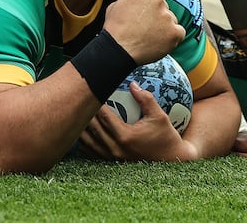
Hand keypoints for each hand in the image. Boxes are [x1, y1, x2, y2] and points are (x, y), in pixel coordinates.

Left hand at [78, 81, 196, 160]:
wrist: (170, 160)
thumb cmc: (166, 136)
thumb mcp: (160, 116)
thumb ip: (145, 99)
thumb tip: (133, 84)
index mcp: (125, 137)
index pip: (104, 117)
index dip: (95, 103)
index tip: (92, 91)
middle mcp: (115, 149)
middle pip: (91, 128)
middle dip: (84, 113)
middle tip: (79, 99)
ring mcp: (111, 158)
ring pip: (87, 142)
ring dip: (80, 128)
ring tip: (76, 113)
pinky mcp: (110, 163)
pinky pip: (90, 152)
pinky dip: (83, 141)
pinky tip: (82, 130)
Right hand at [103, 0, 184, 64]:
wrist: (118, 49)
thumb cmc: (114, 30)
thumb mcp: (114, 6)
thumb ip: (129, 0)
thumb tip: (134, 2)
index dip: (146, 9)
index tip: (141, 18)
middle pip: (163, 7)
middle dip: (157, 18)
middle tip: (145, 30)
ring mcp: (167, 15)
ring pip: (171, 20)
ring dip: (164, 28)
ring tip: (149, 38)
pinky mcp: (174, 31)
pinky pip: (180, 33)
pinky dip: (173, 38)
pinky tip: (161, 43)